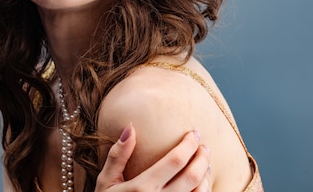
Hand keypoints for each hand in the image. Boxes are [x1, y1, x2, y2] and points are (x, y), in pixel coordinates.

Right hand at [95, 123, 210, 191]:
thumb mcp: (106, 182)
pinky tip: (200, 184)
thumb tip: (130, 127)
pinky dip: (203, 191)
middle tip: (203, 146)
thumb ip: (118, 155)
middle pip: (192, 176)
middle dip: (203, 157)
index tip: (194, 133)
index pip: (175, 161)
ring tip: (205, 163)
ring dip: (206, 175)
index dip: (189, 144)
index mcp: (142, 188)